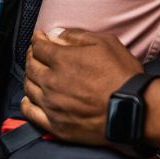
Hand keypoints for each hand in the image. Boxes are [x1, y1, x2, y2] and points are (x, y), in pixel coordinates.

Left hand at [21, 29, 143, 144]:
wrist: (132, 111)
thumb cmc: (122, 75)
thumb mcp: (106, 44)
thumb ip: (77, 36)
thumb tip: (56, 34)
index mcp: (62, 60)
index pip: (39, 46)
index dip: (38, 39)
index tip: (40, 37)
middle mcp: (52, 82)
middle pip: (31, 66)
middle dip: (31, 55)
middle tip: (36, 52)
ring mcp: (52, 105)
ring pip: (28, 87)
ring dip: (29, 76)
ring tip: (35, 73)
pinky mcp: (56, 125)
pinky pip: (30, 113)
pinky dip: (26, 103)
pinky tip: (30, 98)